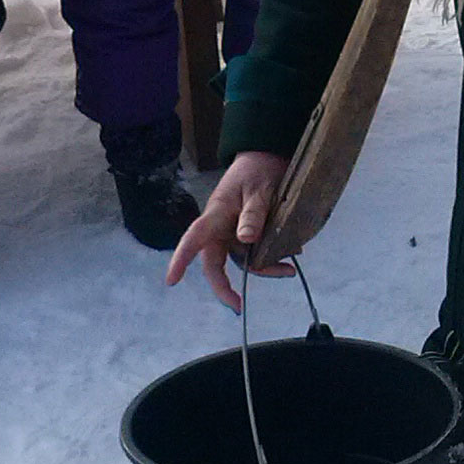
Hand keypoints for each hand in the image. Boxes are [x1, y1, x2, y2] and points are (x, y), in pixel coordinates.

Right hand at [167, 151, 292, 308]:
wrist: (267, 158)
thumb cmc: (257, 169)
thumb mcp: (259, 189)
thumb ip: (253, 214)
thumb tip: (246, 240)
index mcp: (216, 214)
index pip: (194, 238)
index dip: (181, 259)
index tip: (171, 280)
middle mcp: (221, 228)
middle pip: (214, 262)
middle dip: (224, 286)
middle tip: (237, 306)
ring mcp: (234, 233)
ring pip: (241, 261)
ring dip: (262, 269)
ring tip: (288, 269)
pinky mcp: (248, 235)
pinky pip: (256, 254)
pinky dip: (272, 258)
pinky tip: (291, 256)